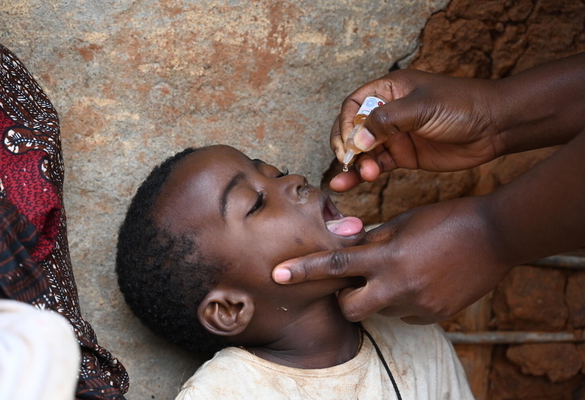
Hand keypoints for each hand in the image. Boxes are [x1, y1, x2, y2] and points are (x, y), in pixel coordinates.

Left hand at [272, 196, 512, 323]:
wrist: (495, 236)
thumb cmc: (446, 219)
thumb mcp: (403, 222)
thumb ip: (373, 240)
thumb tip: (349, 248)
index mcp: (387, 256)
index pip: (335, 264)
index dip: (303, 270)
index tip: (278, 275)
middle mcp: (399, 286)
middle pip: (350, 308)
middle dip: (344, 298)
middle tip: (353, 282)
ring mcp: (418, 305)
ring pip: (380, 311)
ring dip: (379, 296)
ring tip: (401, 272)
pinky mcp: (434, 316)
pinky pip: (405, 315)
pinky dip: (403, 302)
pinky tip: (420, 281)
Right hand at [330, 69, 503, 191]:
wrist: (495, 126)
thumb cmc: (461, 105)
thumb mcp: (422, 107)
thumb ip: (387, 121)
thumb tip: (358, 141)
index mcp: (389, 89)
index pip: (353, 105)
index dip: (346, 123)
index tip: (348, 142)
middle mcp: (389, 112)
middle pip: (354, 129)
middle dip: (348, 146)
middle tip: (349, 161)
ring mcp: (396, 136)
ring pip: (364, 151)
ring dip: (356, 164)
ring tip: (361, 175)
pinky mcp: (405, 156)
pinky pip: (377, 165)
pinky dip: (363, 175)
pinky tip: (348, 184)